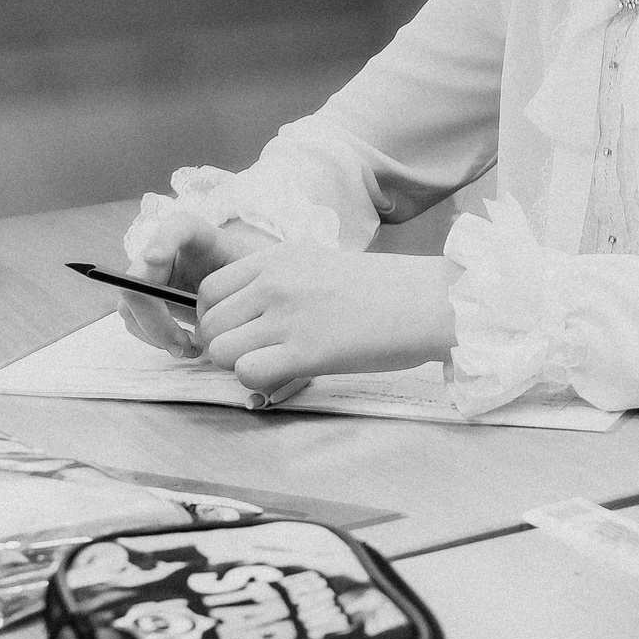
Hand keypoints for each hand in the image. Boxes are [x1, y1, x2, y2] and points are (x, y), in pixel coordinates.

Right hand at [119, 210, 260, 356]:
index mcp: (197, 234)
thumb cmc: (254, 278)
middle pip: (137, 278)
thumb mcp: (258, 276)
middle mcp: (165, 249)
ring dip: (155, 332)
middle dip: (155, 315)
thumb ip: (244, 287)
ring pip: (131, 306)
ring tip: (189, 347)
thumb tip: (208, 324)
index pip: (175, 227)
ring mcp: (150, 274)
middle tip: (183, 341)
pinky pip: (136, 321)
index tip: (154, 258)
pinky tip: (186, 346)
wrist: (249, 285)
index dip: (161, 241)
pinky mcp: (148, 298)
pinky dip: (157, 339)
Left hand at [193, 247, 459, 390]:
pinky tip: (285, 374)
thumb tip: (245, 318)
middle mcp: (275, 283)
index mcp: (277, 258)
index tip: (237, 331)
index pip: (210, 289)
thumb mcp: (320, 266)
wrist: (428, 301)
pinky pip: (246, 372)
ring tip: (269, 365)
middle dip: (222, 345)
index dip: (216, 317)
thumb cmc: (383, 289)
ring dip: (236, 365)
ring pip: (220, 350)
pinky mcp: (305, 351)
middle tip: (252, 354)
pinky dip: (257, 380)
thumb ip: (278, 283)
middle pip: (210, 322)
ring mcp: (288, 316)